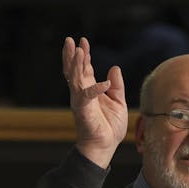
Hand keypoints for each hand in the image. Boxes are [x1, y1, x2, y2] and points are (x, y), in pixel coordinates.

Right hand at [63, 36, 126, 168]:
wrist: (105, 147)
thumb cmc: (109, 127)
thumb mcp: (119, 102)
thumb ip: (117, 86)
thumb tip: (114, 68)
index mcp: (89, 90)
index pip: (84, 69)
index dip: (83, 55)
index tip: (82, 41)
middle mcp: (81, 94)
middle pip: (73, 71)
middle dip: (71, 55)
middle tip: (70, 40)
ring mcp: (80, 102)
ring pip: (75, 79)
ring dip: (76, 65)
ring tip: (78, 51)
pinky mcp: (83, 112)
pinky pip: (87, 97)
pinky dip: (96, 89)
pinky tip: (105, 83)